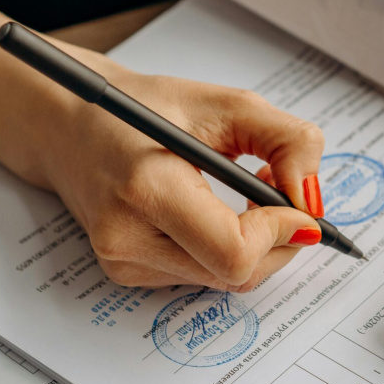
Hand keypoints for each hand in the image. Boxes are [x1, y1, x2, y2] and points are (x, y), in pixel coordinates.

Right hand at [30, 47, 326, 291]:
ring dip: (253, 246)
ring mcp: (122, 261)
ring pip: (224, 280)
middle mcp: (128, 236)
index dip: (280, 233)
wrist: (70, 122)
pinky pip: (201, 276)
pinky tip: (212, 213)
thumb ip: (287, 143)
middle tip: (280, 196)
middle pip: (237, 274)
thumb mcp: (226, 104)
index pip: (234, 251)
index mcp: (147, 188)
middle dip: (277, 241)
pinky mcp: (124, 273)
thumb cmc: (146, 107)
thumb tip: (313, 201)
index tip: (298, 207)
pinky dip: (223, 250)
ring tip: (245, 198)